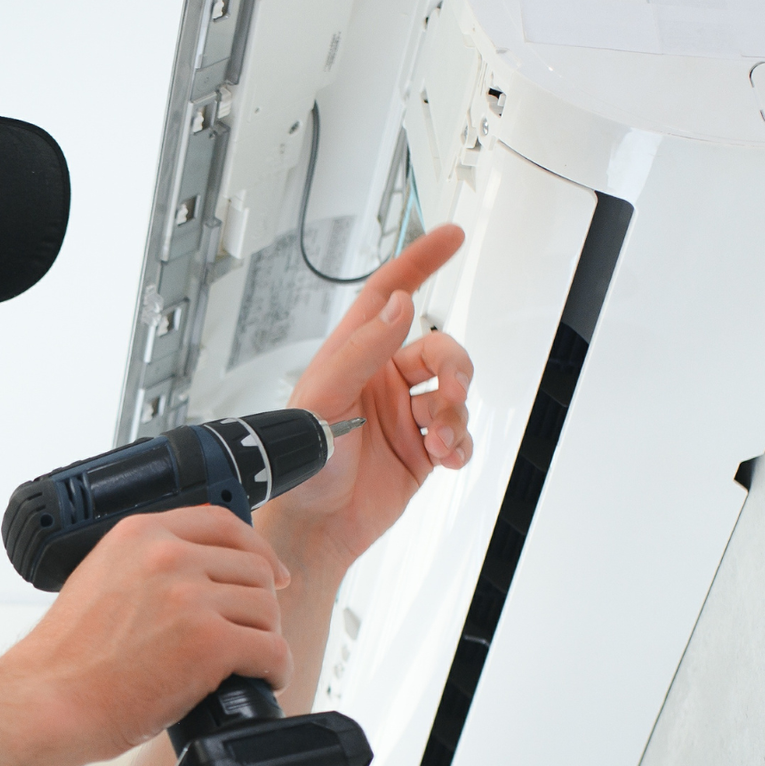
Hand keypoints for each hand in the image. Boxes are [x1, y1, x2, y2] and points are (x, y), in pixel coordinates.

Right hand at [5, 508, 290, 759]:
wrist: (46, 701)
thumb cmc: (66, 660)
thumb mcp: (100, 582)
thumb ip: (146, 568)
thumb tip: (198, 579)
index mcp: (139, 536)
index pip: (221, 523)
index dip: (256, 550)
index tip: (270, 574)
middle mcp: (167, 556)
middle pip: (253, 568)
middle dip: (258, 605)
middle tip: (248, 635)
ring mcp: (190, 597)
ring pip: (266, 609)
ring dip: (264, 639)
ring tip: (246, 664)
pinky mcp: (209, 642)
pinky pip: (271, 650)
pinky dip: (274, 671)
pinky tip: (260, 681)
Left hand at [263, 225, 474, 572]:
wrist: (315, 529)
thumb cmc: (301, 467)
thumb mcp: (323, 401)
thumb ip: (363, 351)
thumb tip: (400, 305)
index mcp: (352, 358)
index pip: (389, 296)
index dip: (418, 263)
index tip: (451, 236)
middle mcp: (381, 380)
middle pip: (439, 349)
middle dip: (453, 370)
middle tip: (446, 399)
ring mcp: (404, 415)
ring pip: (455, 392)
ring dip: (456, 413)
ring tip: (438, 442)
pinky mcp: (422, 450)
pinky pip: (461, 432)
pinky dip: (463, 442)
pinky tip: (447, 457)